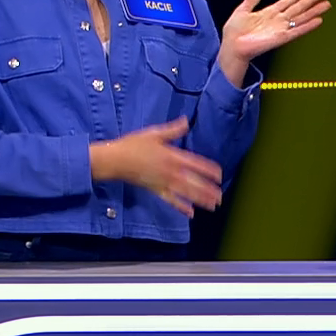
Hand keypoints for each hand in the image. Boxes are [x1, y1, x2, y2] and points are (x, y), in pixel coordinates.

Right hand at [90, 117, 222, 216]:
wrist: (115, 159)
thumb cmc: (133, 144)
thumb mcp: (154, 133)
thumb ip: (172, 130)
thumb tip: (186, 121)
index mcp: (172, 156)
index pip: (195, 163)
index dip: (209, 170)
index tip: (220, 175)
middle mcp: (171, 171)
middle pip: (194, 181)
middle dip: (208, 189)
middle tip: (221, 197)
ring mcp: (164, 182)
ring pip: (186, 192)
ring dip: (200, 199)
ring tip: (213, 205)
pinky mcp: (155, 190)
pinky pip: (170, 200)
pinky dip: (181, 207)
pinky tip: (191, 214)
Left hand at [218, 0, 331, 83]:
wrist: (231, 47)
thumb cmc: (234, 33)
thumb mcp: (242, 10)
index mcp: (270, 12)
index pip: (289, 0)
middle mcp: (278, 20)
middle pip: (299, 7)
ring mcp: (281, 29)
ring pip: (302, 17)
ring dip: (314, 11)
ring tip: (326, 4)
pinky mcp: (281, 38)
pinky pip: (297, 31)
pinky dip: (308, 26)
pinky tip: (318, 20)